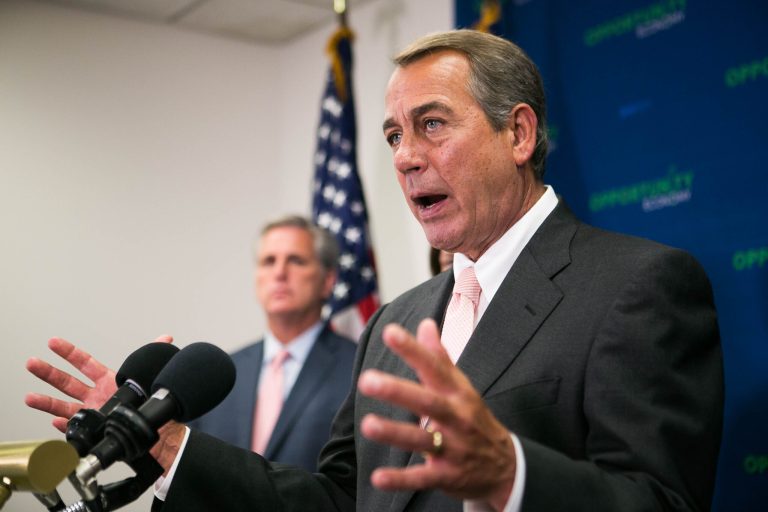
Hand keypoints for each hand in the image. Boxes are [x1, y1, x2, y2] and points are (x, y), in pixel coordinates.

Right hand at [25, 335, 173, 431]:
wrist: (156, 428)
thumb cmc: (148, 402)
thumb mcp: (150, 376)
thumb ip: (154, 356)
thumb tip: (165, 339)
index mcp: (107, 380)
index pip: (85, 363)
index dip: (69, 352)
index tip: (54, 343)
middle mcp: (96, 395)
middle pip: (67, 382)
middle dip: (49, 373)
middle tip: (32, 363)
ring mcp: (93, 412)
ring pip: (65, 406)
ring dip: (47, 402)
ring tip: (31, 397)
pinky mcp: (95, 429)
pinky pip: (76, 427)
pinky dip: (65, 425)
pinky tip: (55, 422)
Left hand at [358, 319, 515, 510]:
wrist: (506, 466)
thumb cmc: (474, 419)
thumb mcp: (462, 387)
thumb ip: (439, 357)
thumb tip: (425, 324)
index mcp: (458, 393)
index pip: (434, 367)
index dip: (413, 350)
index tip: (390, 333)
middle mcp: (456, 418)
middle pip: (428, 402)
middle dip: (398, 391)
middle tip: (367, 380)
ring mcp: (453, 448)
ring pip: (423, 440)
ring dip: (395, 433)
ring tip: (367, 424)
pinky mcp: (446, 477)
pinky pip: (422, 479)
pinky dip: (401, 479)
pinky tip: (377, 478)